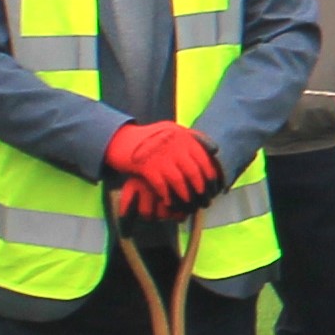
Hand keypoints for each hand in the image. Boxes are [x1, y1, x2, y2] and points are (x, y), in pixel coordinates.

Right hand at [102, 119, 222, 214]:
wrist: (120, 139)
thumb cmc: (148, 137)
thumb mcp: (171, 130)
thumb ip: (191, 137)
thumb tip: (214, 149)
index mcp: (181, 136)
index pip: (203, 158)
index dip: (210, 175)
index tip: (213, 187)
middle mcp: (173, 145)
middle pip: (193, 171)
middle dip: (200, 189)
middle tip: (204, 200)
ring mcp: (159, 155)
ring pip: (179, 180)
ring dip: (185, 195)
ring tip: (189, 204)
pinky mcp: (146, 166)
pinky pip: (161, 185)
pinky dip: (167, 195)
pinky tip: (170, 202)